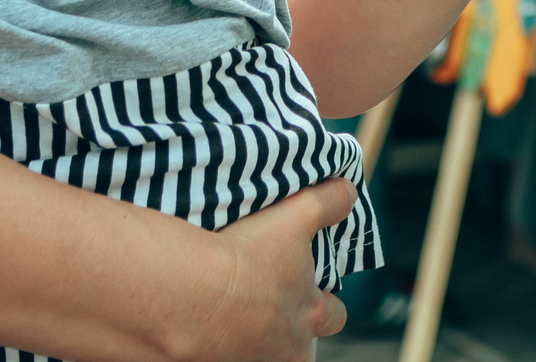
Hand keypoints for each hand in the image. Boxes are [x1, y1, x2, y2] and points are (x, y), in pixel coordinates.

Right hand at [185, 178, 356, 357]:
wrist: (187, 293)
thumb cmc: (247, 256)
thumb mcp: (296, 216)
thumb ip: (327, 202)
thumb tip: (348, 191)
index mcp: (311, 315)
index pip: (334, 316)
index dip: (324, 302)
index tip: (307, 289)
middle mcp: (286, 349)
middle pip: (301, 351)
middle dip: (291, 334)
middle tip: (266, 308)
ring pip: (259, 357)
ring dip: (249, 341)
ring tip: (227, 314)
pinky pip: (217, 360)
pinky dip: (212, 349)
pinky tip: (198, 326)